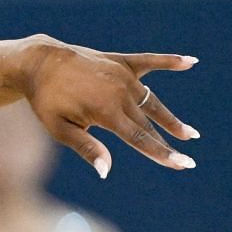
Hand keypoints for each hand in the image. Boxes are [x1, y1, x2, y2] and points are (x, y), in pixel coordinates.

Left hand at [16, 38, 198, 178]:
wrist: (39, 63)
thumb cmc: (47, 100)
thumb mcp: (60, 129)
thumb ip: (86, 148)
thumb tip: (106, 171)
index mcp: (106, 111)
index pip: (140, 138)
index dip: (162, 153)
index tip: (183, 164)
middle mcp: (120, 93)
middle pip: (148, 124)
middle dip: (168, 143)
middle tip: (188, 161)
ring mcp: (122, 75)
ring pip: (152, 101)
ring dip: (170, 118)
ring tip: (189, 134)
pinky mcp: (120, 62)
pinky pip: (150, 61)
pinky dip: (170, 60)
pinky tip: (191, 61)